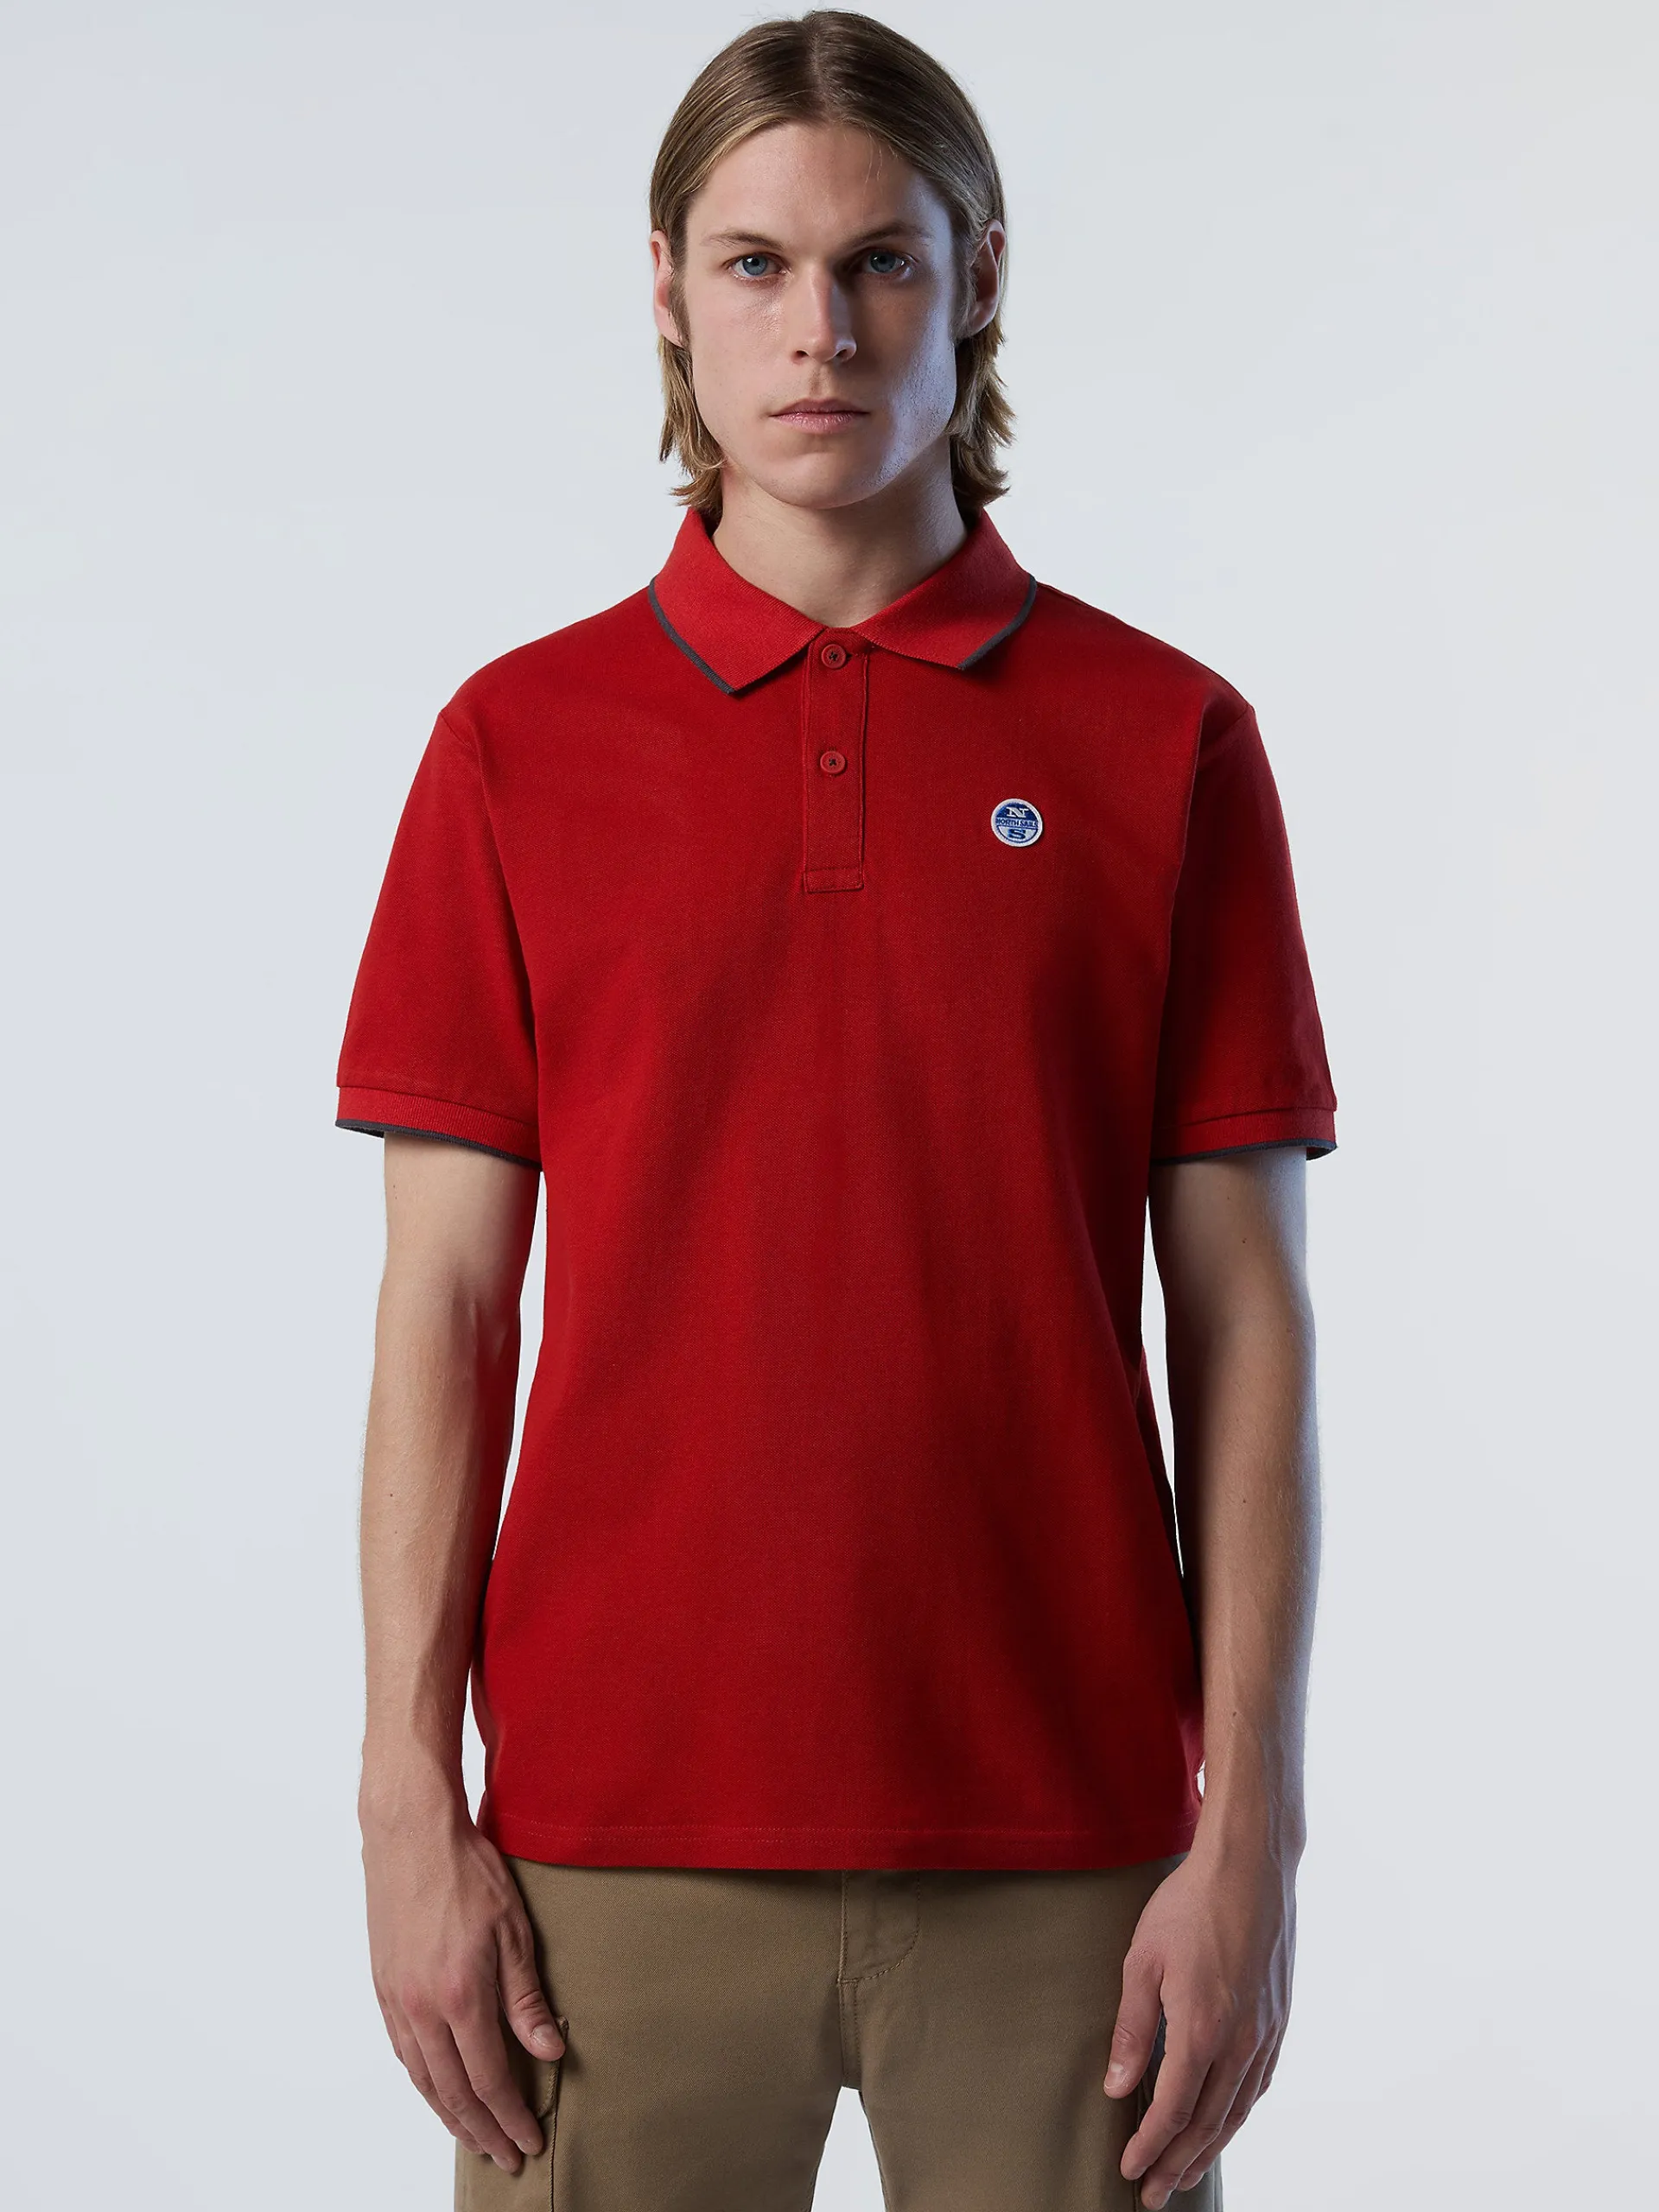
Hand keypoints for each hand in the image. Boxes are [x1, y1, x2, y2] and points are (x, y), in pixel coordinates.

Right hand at [362, 1791, 565, 2172]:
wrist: (411, 1833)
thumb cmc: (467, 1871)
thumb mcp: (514, 1930)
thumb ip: (527, 1999)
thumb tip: (548, 2051)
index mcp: (460, 1997)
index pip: (489, 2080)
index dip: (511, 2117)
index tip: (530, 2142)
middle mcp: (422, 2008)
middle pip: (453, 2092)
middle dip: (483, 2130)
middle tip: (506, 2156)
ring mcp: (397, 2000)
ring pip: (423, 2079)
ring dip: (450, 2115)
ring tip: (475, 2137)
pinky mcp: (384, 1986)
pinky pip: (403, 2052)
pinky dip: (423, 2082)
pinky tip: (438, 2090)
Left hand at [1102, 1841, 1295, 2205]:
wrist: (1249, 1868)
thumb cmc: (1188, 1906)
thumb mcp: (1142, 1961)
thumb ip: (1131, 2029)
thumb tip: (1117, 2088)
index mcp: (1201, 2030)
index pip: (1174, 2110)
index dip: (1150, 2146)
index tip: (1130, 2170)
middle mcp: (1240, 2042)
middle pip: (1208, 2123)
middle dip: (1179, 2163)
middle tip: (1155, 2194)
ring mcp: (1265, 2033)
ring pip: (1238, 2110)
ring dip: (1211, 2148)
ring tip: (1188, 2174)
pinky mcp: (1278, 2019)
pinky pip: (1259, 2084)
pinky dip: (1239, 2114)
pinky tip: (1225, 2123)